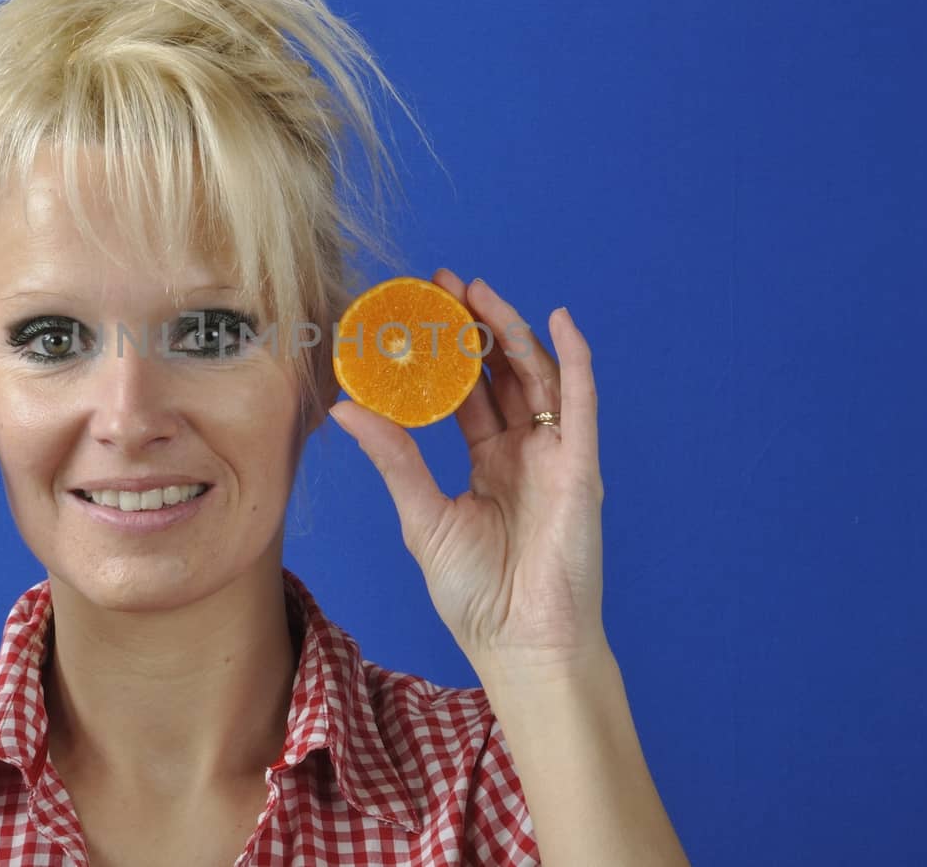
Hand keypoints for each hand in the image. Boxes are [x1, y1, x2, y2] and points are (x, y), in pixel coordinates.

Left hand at [329, 269, 606, 674]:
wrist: (520, 644)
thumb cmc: (476, 595)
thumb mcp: (423, 516)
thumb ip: (394, 458)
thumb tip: (345, 407)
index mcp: (490, 464)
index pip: (467, 393)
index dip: (445, 354)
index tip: (415, 315)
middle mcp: (525, 452)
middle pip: (501, 373)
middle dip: (474, 326)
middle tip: (441, 283)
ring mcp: (555, 456)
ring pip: (535, 375)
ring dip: (509, 330)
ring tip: (476, 291)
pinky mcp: (580, 466)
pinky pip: (581, 402)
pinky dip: (574, 358)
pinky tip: (558, 320)